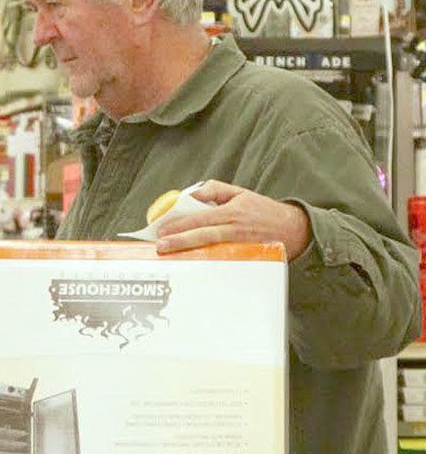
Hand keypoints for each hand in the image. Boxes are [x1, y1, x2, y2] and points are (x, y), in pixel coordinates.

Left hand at [155, 180, 310, 260]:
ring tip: (170, 253)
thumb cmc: (263, 210)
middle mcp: (234, 229)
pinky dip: (205, 261)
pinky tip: (191, 263)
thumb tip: (190, 194)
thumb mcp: (240, 192)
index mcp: (231, 211)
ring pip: (209, 248)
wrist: (294, 229)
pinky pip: (221, 259)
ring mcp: (239, 245)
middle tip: (160, 245)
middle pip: (202, 235)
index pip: (200, 217)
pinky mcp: (244, 257)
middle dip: (179, 240)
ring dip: (189, 251)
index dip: (180, 223)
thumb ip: (214, 190)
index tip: (161, 228)